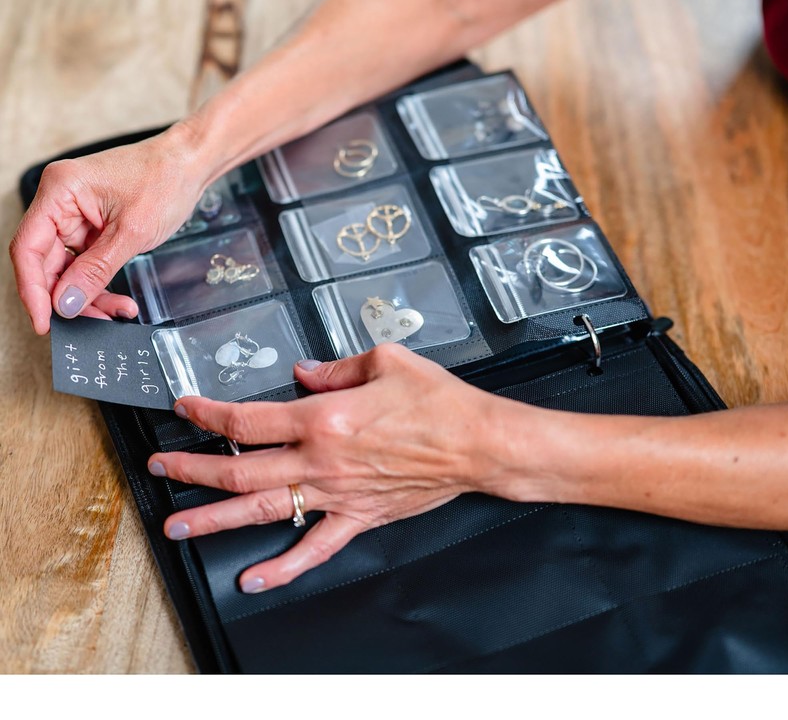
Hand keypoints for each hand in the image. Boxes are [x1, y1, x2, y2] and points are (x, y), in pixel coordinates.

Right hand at [10, 124, 205, 333]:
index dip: (33, 290)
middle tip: (93, 321)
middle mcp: (60, 201)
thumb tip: (67, 303)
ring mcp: (75, 214)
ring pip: (67, 268)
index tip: (43, 322)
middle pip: (46, 262)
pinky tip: (117, 300)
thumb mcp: (132, 232)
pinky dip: (99, 283)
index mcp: (60, 190)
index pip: (28, 248)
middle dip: (69, 297)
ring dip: (88, 294)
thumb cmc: (165, 179)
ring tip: (118, 310)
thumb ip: (96, 270)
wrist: (189, 164)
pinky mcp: (92, 225)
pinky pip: (85, 262)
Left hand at [147, 344, 499, 593]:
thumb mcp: (386, 360)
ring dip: (215, 518)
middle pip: (241, 469)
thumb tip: (304, 372)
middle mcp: (322, 460)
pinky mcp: (358, 516)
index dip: (207, 414)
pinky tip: (255, 577)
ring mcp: (337, 494)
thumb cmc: (438, 402)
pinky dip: (282, 566)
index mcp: (324, 418)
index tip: (187, 409)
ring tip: (178, 526)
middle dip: (192, 469)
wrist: (477, 443)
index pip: (248, 420)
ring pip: (263, 510)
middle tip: (161, 468)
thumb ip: (337, 366)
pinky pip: (314, 548)